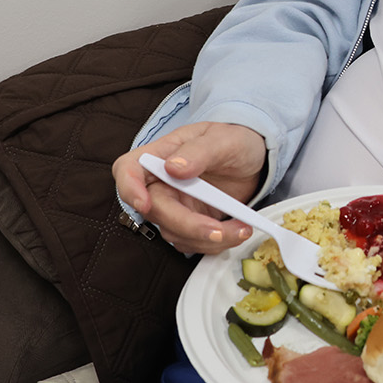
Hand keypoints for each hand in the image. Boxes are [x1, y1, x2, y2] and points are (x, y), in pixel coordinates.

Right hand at [112, 121, 267, 254]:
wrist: (254, 161)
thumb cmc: (234, 142)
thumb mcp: (223, 139)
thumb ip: (199, 151)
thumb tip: (174, 167)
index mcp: (162, 154)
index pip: (128, 169)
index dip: (129, 188)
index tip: (143, 204)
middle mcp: (162, 183)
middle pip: (153, 210)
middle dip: (187, 225)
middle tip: (219, 230)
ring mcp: (175, 205)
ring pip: (174, 232)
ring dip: (207, 238)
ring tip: (242, 228)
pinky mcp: (190, 223)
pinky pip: (191, 242)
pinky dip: (214, 243)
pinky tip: (236, 230)